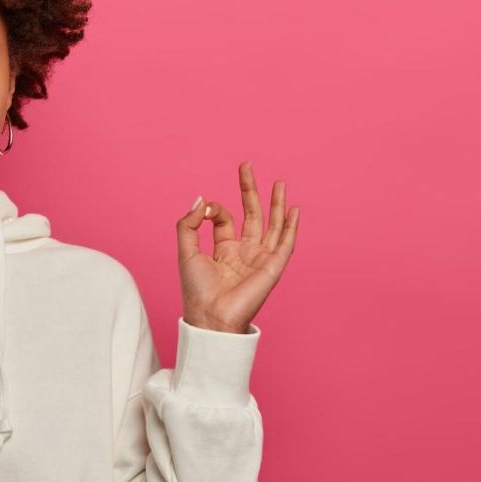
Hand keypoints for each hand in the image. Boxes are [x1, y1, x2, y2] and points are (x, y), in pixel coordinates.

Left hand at [177, 161, 298, 332]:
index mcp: (223, 251)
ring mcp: (260, 259)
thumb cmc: (196, 290)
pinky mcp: (272, 267)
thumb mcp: (186, 251)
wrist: (210, 315)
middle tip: (246, 166)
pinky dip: (292, 226)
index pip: (225, 220)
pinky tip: (294, 209)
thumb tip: (202, 199)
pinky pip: (286, 243)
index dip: (216, 209)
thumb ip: (189, 224)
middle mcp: (244, 253)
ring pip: (272, 225)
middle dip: (249, 191)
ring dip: (276, 204)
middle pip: (251, 215)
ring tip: (279, 182)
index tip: (206, 209)